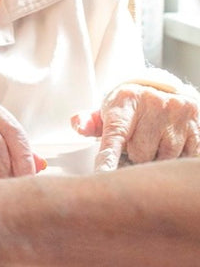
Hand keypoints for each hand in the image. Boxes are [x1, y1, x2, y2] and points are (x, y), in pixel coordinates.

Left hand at [72, 83, 199, 170]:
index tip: (103, 176)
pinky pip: (185, 157)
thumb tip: (78, 125)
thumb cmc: (130, 108)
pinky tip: (169, 149)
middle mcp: (153, 105)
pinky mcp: (196, 126)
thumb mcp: (108, 110)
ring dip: (156, 159)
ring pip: (163, 159)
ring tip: (152, 145)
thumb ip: (90, 122)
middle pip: (140, 153)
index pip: (114, 135)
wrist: (162, 90)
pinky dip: (175, 159)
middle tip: (135, 146)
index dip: (108, 159)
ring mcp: (177, 115)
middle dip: (135, 157)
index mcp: (126, 100)